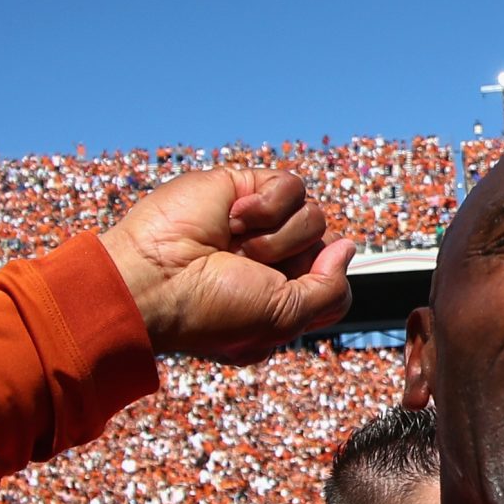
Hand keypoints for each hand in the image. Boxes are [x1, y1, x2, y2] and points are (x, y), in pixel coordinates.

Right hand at [102, 168, 355, 363]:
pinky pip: (291, 186)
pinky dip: (266, 205)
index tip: (286, 290)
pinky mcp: (243, 188)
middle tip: (254, 270)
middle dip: (296, 261)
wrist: (155, 280)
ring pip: (313, 216)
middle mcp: (272, 262)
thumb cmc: (212, 310)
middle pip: (325, 247)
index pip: (333, 283)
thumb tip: (348, 247)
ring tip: (236, 247)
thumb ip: (330, 290)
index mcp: (280, 298)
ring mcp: (258, 225)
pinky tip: (232, 219)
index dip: (323, 283)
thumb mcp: (284, 317)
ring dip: (277, 237)